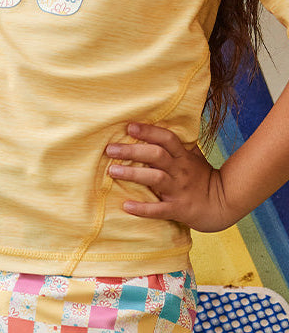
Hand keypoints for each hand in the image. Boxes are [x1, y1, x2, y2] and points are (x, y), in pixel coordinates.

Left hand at [105, 123, 234, 232]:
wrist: (223, 205)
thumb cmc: (203, 178)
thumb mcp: (194, 157)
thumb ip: (178, 144)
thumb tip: (160, 123)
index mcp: (183, 157)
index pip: (167, 138)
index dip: (149, 131)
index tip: (129, 127)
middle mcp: (180, 170)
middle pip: (156, 155)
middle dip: (132, 150)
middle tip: (110, 149)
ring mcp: (179, 190)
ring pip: (155, 178)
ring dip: (132, 174)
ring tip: (112, 171)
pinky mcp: (178, 209)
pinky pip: (159, 209)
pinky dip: (142, 209)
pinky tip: (126, 206)